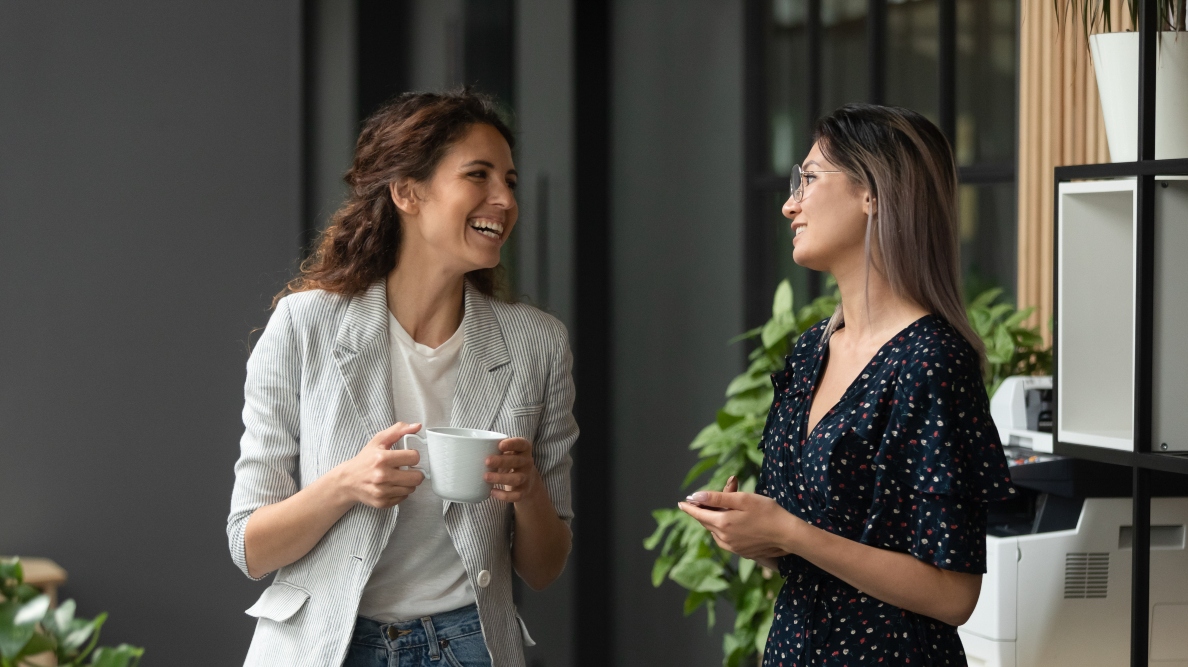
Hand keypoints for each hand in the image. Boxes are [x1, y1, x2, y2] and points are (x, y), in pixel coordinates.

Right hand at [333, 422, 425, 508]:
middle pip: (416, 477)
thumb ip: (398, 430)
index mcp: (382, 458)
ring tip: (398, 477)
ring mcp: (382, 491)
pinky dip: (401, 492)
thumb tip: (417, 426)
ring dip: (408, 482)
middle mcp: (382, 476)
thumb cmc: (365, 460)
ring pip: (411, 488)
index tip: (407, 456)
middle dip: (415, 472)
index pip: (414, 458)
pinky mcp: (382, 502)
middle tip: (408, 469)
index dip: (413, 456)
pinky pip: (404, 498)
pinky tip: (392, 485)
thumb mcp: (379, 440)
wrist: (347, 481)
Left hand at [485, 437, 541, 502]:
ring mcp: (526, 478)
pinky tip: (492, 492)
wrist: (528, 481)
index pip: (521, 444)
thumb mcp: (509, 452)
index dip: (512, 444)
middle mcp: (527, 463)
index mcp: (524, 450)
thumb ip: (497, 449)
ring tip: (486, 477)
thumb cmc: (512, 462)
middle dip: (502, 461)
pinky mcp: (524, 492)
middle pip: (517, 461)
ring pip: (516, 479)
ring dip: (500, 478)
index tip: (500, 445)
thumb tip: (474, 449)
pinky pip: (516, 495)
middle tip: (487, 461)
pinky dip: (504, 495)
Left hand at [678, 481, 801, 559]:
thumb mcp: (742, 499)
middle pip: (707, 522)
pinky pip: (724, 539)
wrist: (787, 535)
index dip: (689, 507)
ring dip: (715, 520)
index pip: (699, 514)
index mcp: (722, 523)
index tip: (681, 503)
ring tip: (722, 508)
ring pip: (715, 531)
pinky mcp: (740, 552)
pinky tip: (730, 523)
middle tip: (706, 499)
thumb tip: (695, 496)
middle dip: (705, 509)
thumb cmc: (767, 512)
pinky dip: (722, 529)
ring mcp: (732, 547)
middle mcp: (724, 538)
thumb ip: (717, 497)